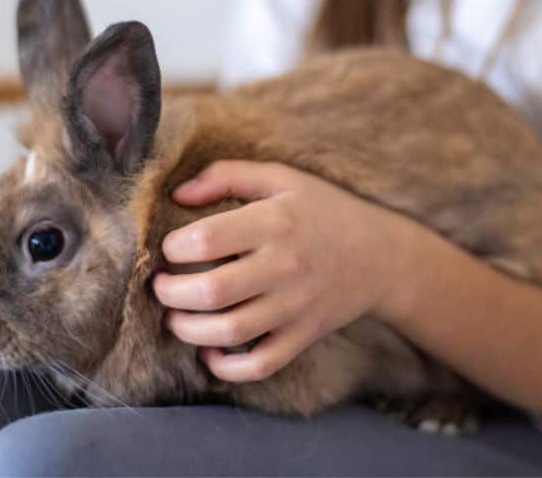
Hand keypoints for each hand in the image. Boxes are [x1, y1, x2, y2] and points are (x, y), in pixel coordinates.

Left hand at [153, 160, 425, 382]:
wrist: (382, 255)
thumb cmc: (322, 210)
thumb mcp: (281, 178)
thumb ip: (226, 175)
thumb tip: (178, 194)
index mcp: (275, 222)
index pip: (207, 239)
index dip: (174, 247)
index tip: (168, 248)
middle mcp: (285, 266)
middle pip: (212, 290)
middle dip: (170, 293)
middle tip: (159, 286)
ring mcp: (295, 306)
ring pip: (230, 331)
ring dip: (188, 330)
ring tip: (175, 316)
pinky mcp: (304, 335)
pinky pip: (261, 363)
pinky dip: (227, 367)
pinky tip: (209, 352)